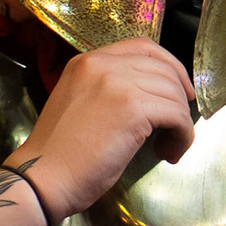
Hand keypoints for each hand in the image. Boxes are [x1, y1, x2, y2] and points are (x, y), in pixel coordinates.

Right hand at [7, 36, 195, 217]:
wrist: (43, 178)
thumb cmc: (59, 154)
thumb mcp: (79, 104)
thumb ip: (108, 90)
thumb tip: (150, 96)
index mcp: (87, 61)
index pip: (143, 47)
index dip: (169, 66)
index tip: (179, 90)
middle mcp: (102, 64)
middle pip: (163, 68)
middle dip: (179, 96)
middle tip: (178, 123)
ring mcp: (117, 84)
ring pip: (173, 93)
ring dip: (180, 122)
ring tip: (168, 146)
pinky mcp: (132, 109)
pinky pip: (176, 116)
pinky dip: (182, 136)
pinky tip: (169, 152)